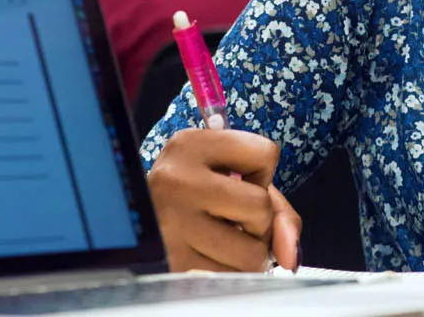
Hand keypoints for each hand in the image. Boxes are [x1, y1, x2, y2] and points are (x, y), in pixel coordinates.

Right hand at [147, 128, 301, 272]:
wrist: (133, 223)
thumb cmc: (193, 198)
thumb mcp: (229, 179)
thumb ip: (276, 206)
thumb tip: (291, 254)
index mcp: (190, 145)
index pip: (266, 153)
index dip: (261, 173)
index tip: (237, 177)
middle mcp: (176, 180)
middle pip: (260, 207)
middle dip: (258, 219)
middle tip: (230, 216)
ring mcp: (171, 224)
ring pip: (251, 252)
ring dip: (246, 253)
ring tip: (219, 238)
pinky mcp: (171, 264)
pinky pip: (230, 278)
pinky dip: (229, 273)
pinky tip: (208, 257)